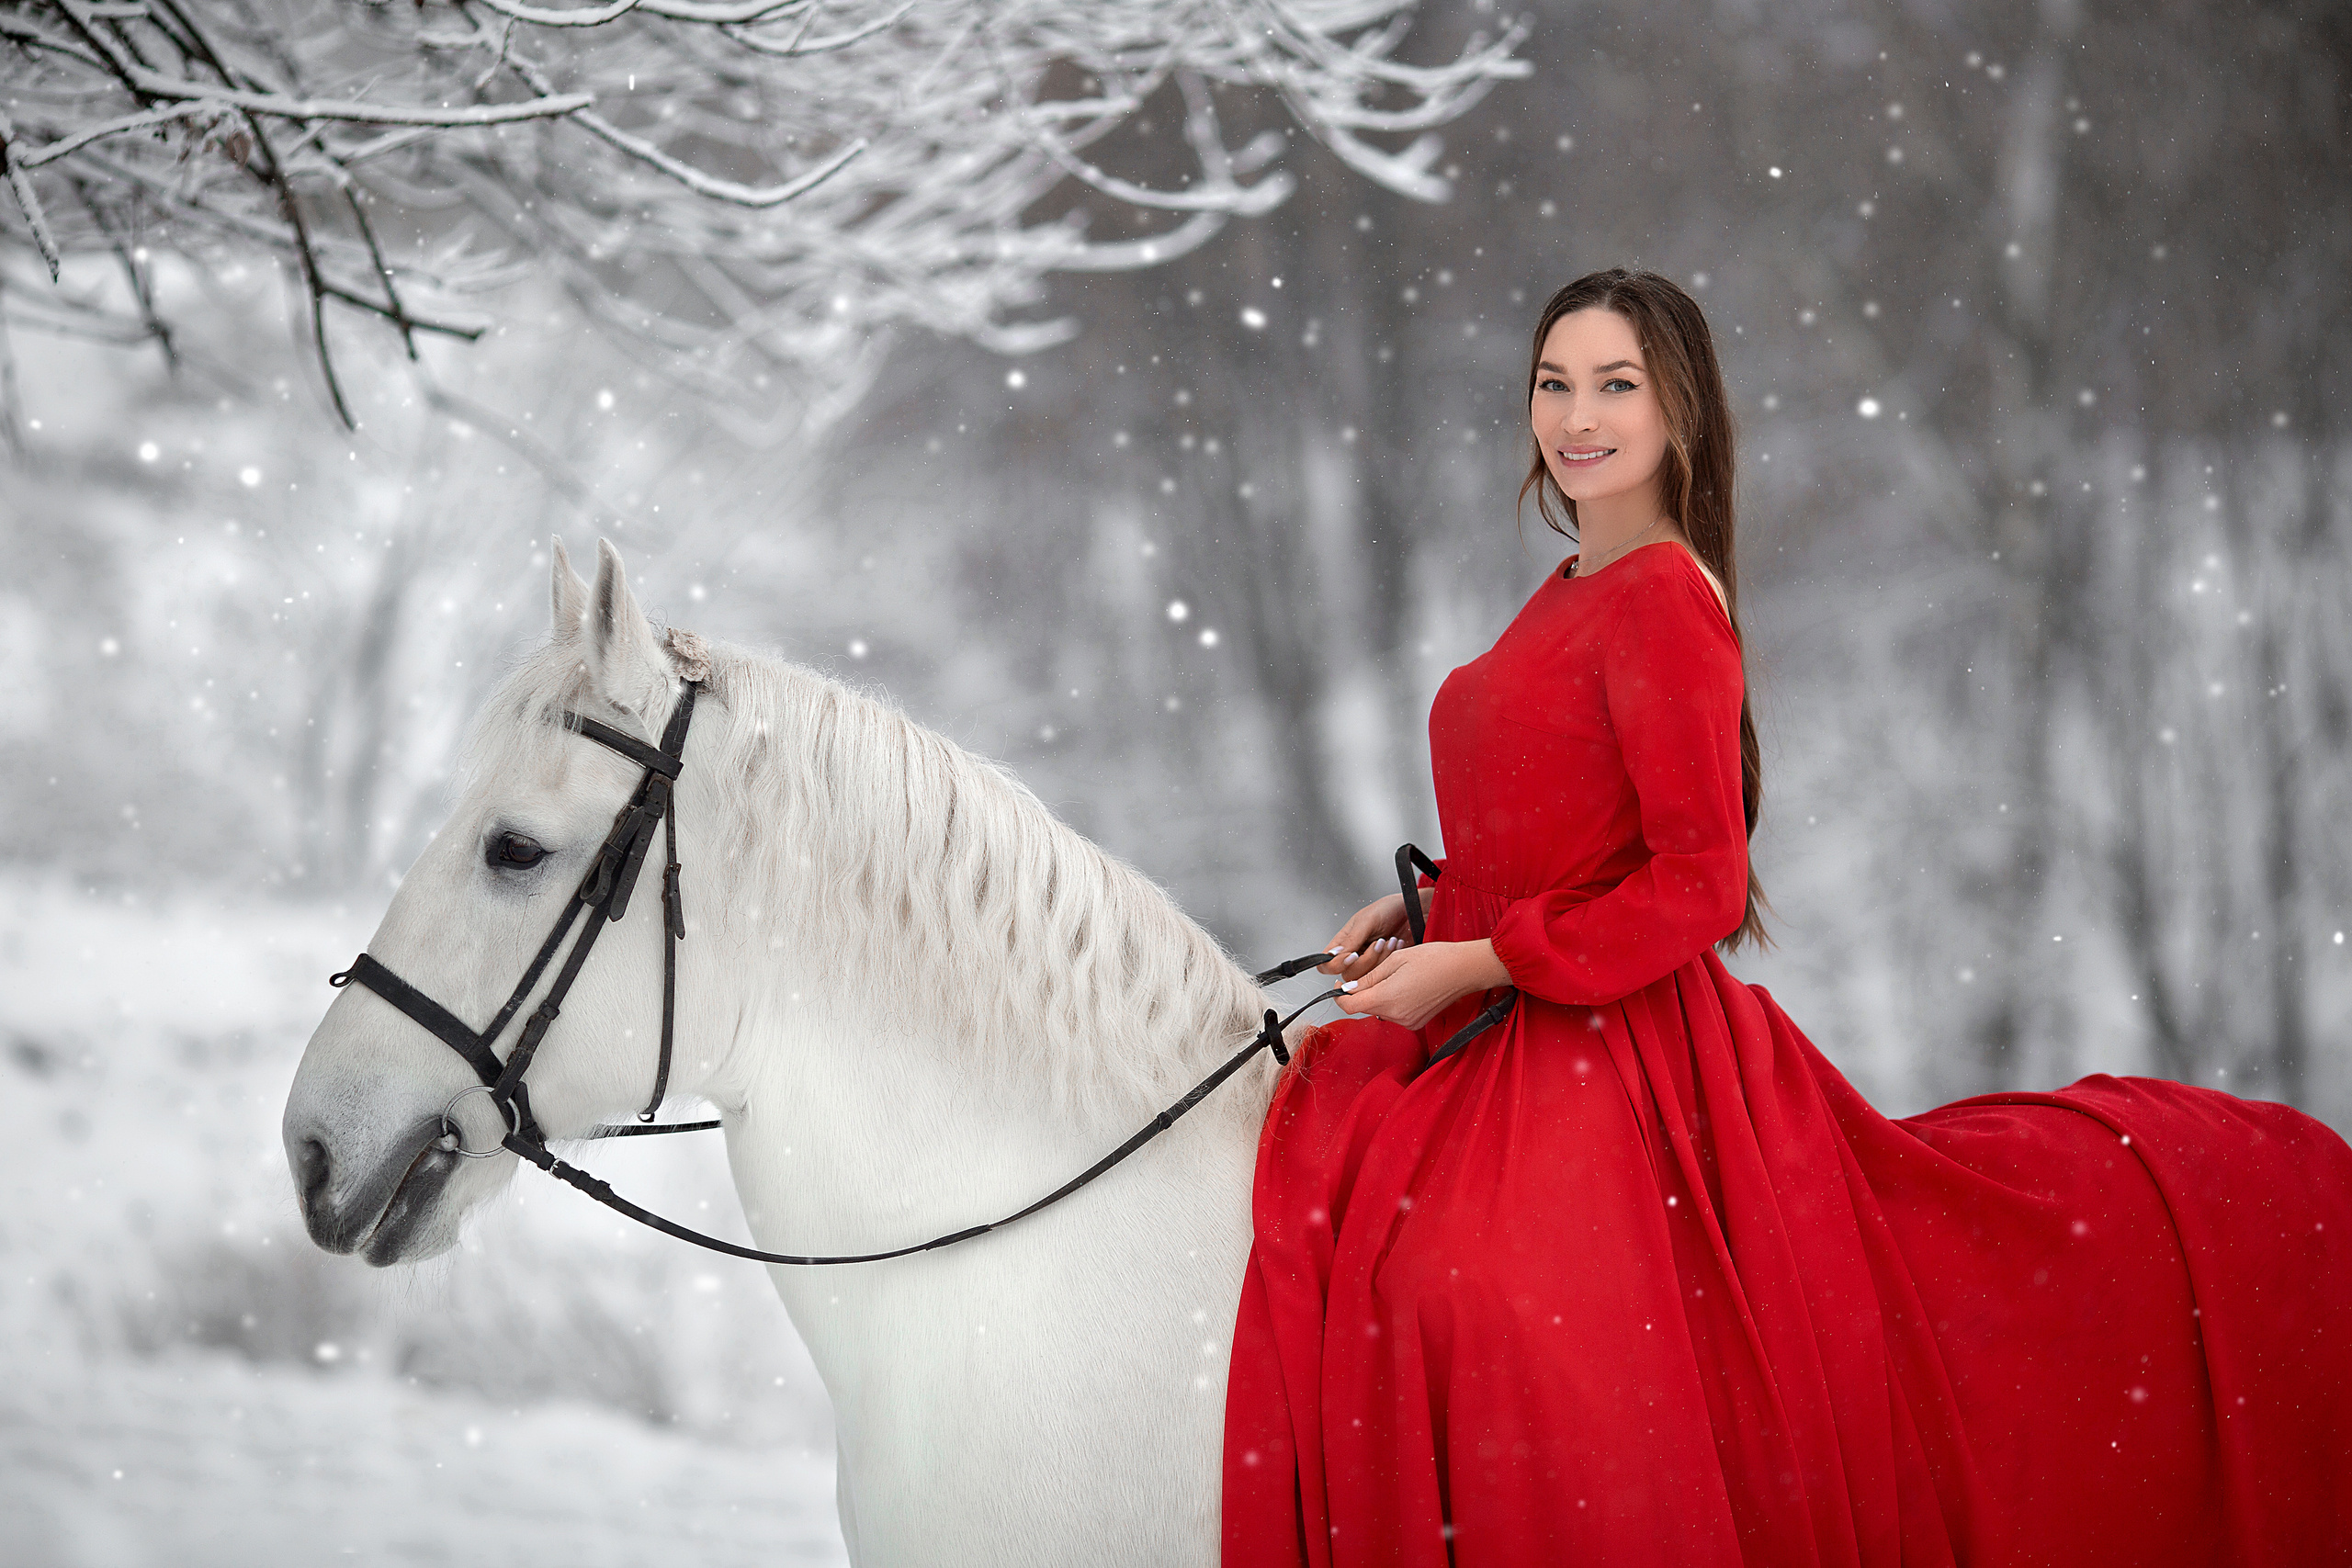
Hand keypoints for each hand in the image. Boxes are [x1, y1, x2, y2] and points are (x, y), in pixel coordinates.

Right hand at [1316, 888, 1437, 984]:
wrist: (1412, 910)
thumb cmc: (1388, 909)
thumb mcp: (1367, 920)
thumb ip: (1350, 940)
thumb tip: (1333, 955)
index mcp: (1343, 941)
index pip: (1327, 963)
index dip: (1336, 965)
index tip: (1353, 955)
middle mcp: (1354, 954)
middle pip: (1348, 975)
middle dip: (1366, 961)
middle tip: (1378, 943)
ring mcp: (1369, 962)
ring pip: (1366, 977)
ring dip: (1381, 959)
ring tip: (1389, 941)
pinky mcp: (1384, 966)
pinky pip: (1382, 975)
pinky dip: (1391, 960)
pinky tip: (1396, 945)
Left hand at [1334, 939, 1511, 1032]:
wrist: (1464, 970)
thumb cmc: (1434, 959)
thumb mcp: (1395, 960)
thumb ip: (1369, 977)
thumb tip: (1348, 988)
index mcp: (1387, 998)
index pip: (1349, 1006)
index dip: (1339, 996)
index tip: (1340, 985)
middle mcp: (1396, 1015)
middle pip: (1364, 1008)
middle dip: (1360, 993)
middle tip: (1370, 973)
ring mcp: (1408, 1021)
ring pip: (1379, 1010)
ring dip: (1378, 996)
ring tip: (1394, 976)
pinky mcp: (1416, 1022)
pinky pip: (1394, 1013)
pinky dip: (1392, 1001)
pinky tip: (1405, 986)